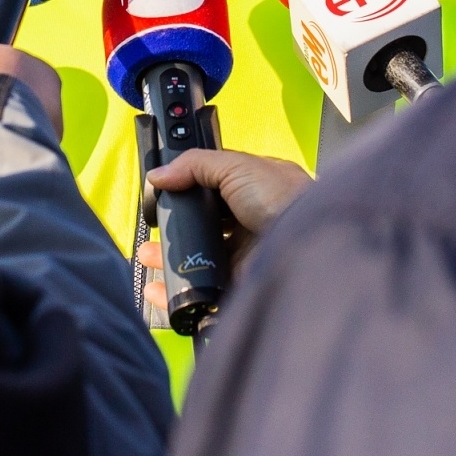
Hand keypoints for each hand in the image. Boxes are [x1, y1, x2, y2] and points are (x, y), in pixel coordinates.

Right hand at [135, 149, 310, 311]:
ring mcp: (244, 255)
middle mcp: (249, 222)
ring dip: (170, 258)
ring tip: (147, 257)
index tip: (163, 196)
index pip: (214, 189)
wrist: (307, 246)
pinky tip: (158, 288)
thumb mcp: (237, 166)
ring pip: (199, 258)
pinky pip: (203, 288)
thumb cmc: (281, 198)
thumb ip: (195, 165)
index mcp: (254, 189)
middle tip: (153, 230)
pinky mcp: (239, 283)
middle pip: (203, 225)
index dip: (189, 191)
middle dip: (175, 228)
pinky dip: (177, 290)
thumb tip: (158, 175)